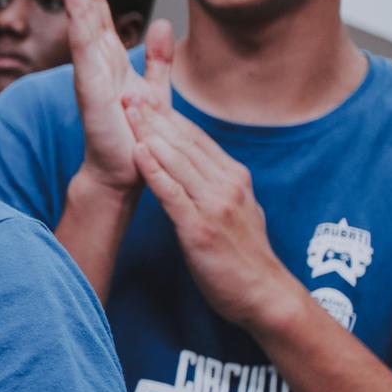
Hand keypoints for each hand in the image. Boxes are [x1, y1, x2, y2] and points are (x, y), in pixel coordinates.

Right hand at [59, 0, 174, 192]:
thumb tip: (162, 24)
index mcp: (109, 55)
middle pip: (86, 2)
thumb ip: (159, 58)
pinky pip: (84, 46)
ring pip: (82, 17)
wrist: (126, 172)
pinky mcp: (91, 86)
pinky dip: (78, 18)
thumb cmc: (135, 136)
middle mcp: (95, 58)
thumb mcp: (155, 89)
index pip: (98, 5)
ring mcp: (90, 70)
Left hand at [123, 93, 303, 330]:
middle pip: (185, 143)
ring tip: (127, 115)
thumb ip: (220, 188)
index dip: (169, 117)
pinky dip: (154, 171)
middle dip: (155, 118)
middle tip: (129, 95)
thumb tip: (201, 170)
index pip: (197, 139)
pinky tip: (138, 153)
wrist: (264, 295)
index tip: (146, 98)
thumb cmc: (246, 257)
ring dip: (150, 135)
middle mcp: (227, 185)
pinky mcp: (200, 229)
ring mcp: (215, 206)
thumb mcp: (240, 211)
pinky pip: (173, 193)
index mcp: (235, 178)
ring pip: (178, 161)